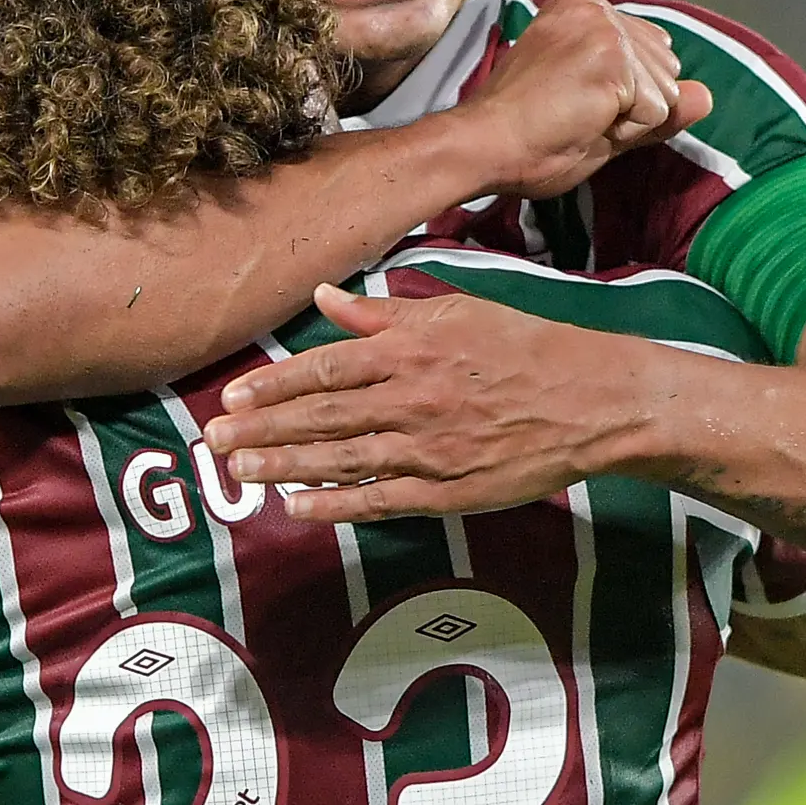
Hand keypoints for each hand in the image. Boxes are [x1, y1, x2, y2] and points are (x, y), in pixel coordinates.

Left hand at [204, 284, 670, 521]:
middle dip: (263, 430)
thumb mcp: (456, 311)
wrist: (590, 400)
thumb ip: (385, 311)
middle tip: (214, 441)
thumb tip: (324, 296)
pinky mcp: (448, 490)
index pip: (326, 368)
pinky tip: (295, 508)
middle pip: (322, 417)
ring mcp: (429, 449)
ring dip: (285, 467)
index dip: (275, 384)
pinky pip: (379, 501)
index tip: (234, 395)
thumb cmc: (524, 348)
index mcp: (411, 349)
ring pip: (341, 461)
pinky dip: (335, 505)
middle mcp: (412, 398)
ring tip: (240, 472)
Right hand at [453, 0, 712, 198]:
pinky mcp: (614, 60)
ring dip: (629, 122)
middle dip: (632, 107)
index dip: (622, 96)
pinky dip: (626, 131)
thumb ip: (655, 103)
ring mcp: (607, 31)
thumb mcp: (603, 113)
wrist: (486, 143)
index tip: (568, 100)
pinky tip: (582, 122)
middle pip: (664, 72)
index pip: (650, 56)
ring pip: (664, 96)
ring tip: (575, 118)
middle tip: (572, 112)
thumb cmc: (527, 132)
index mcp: (584, 5)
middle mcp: (597, 6)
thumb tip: (707, 97)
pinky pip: (655, 113)